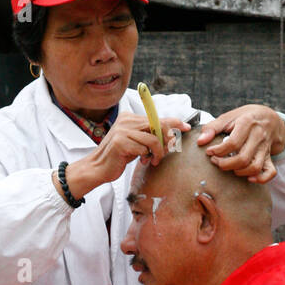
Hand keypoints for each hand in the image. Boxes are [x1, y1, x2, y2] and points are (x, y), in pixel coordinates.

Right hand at [59, 114, 191, 199]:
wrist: (98, 168)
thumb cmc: (119, 157)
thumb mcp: (136, 143)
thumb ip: (149, 135)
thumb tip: (172, 134)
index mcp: (130, 117)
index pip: (157, 116)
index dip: (174, 122)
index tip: (187, 128)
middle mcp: (126, 120)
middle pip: (159, 125)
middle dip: (167, 140)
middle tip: (166, 152)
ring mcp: (123, 130)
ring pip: (154, 139)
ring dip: (158, 152)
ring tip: (153, 160)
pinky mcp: (121, 142)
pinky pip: (145, 149)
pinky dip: (147, 157)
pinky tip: (142, 162)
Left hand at [196, 105, 284, 183]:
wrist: (269, 117)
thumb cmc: (245, 117)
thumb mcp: (229, 117)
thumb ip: (212, 128)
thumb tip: (200, 141)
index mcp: (247, 123)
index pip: (232, 143)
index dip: (218, 150)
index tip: (209, 151)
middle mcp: (258, 136)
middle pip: (243, 158)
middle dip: (225, 164)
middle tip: (216, 161)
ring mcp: (265, 148)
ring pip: (255, 167)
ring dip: (240, 172)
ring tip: (229, 167)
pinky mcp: (270, 156)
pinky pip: (270, 172)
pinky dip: (260, 178)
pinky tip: (249, 178)